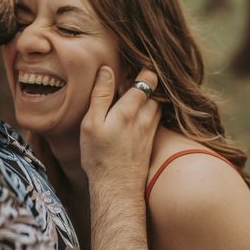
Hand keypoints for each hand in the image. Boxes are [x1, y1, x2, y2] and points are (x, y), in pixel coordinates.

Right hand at [80, 66, 160, 192]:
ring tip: (135, 94)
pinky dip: (151, 112)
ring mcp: (151, 131)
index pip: (147, 79)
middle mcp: (146, 118)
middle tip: (134, 76)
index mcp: (130, 109)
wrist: (117, 188)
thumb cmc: (99, 156)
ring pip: (157, 105)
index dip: (144, 69)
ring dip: (150, 97)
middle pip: (155, 91)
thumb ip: (101, 96)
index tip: (136, 62)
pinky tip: (138, 116)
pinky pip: (156, 119)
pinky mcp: (151, 142)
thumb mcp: (92, 123)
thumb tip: (107, 70)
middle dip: (148, 82)